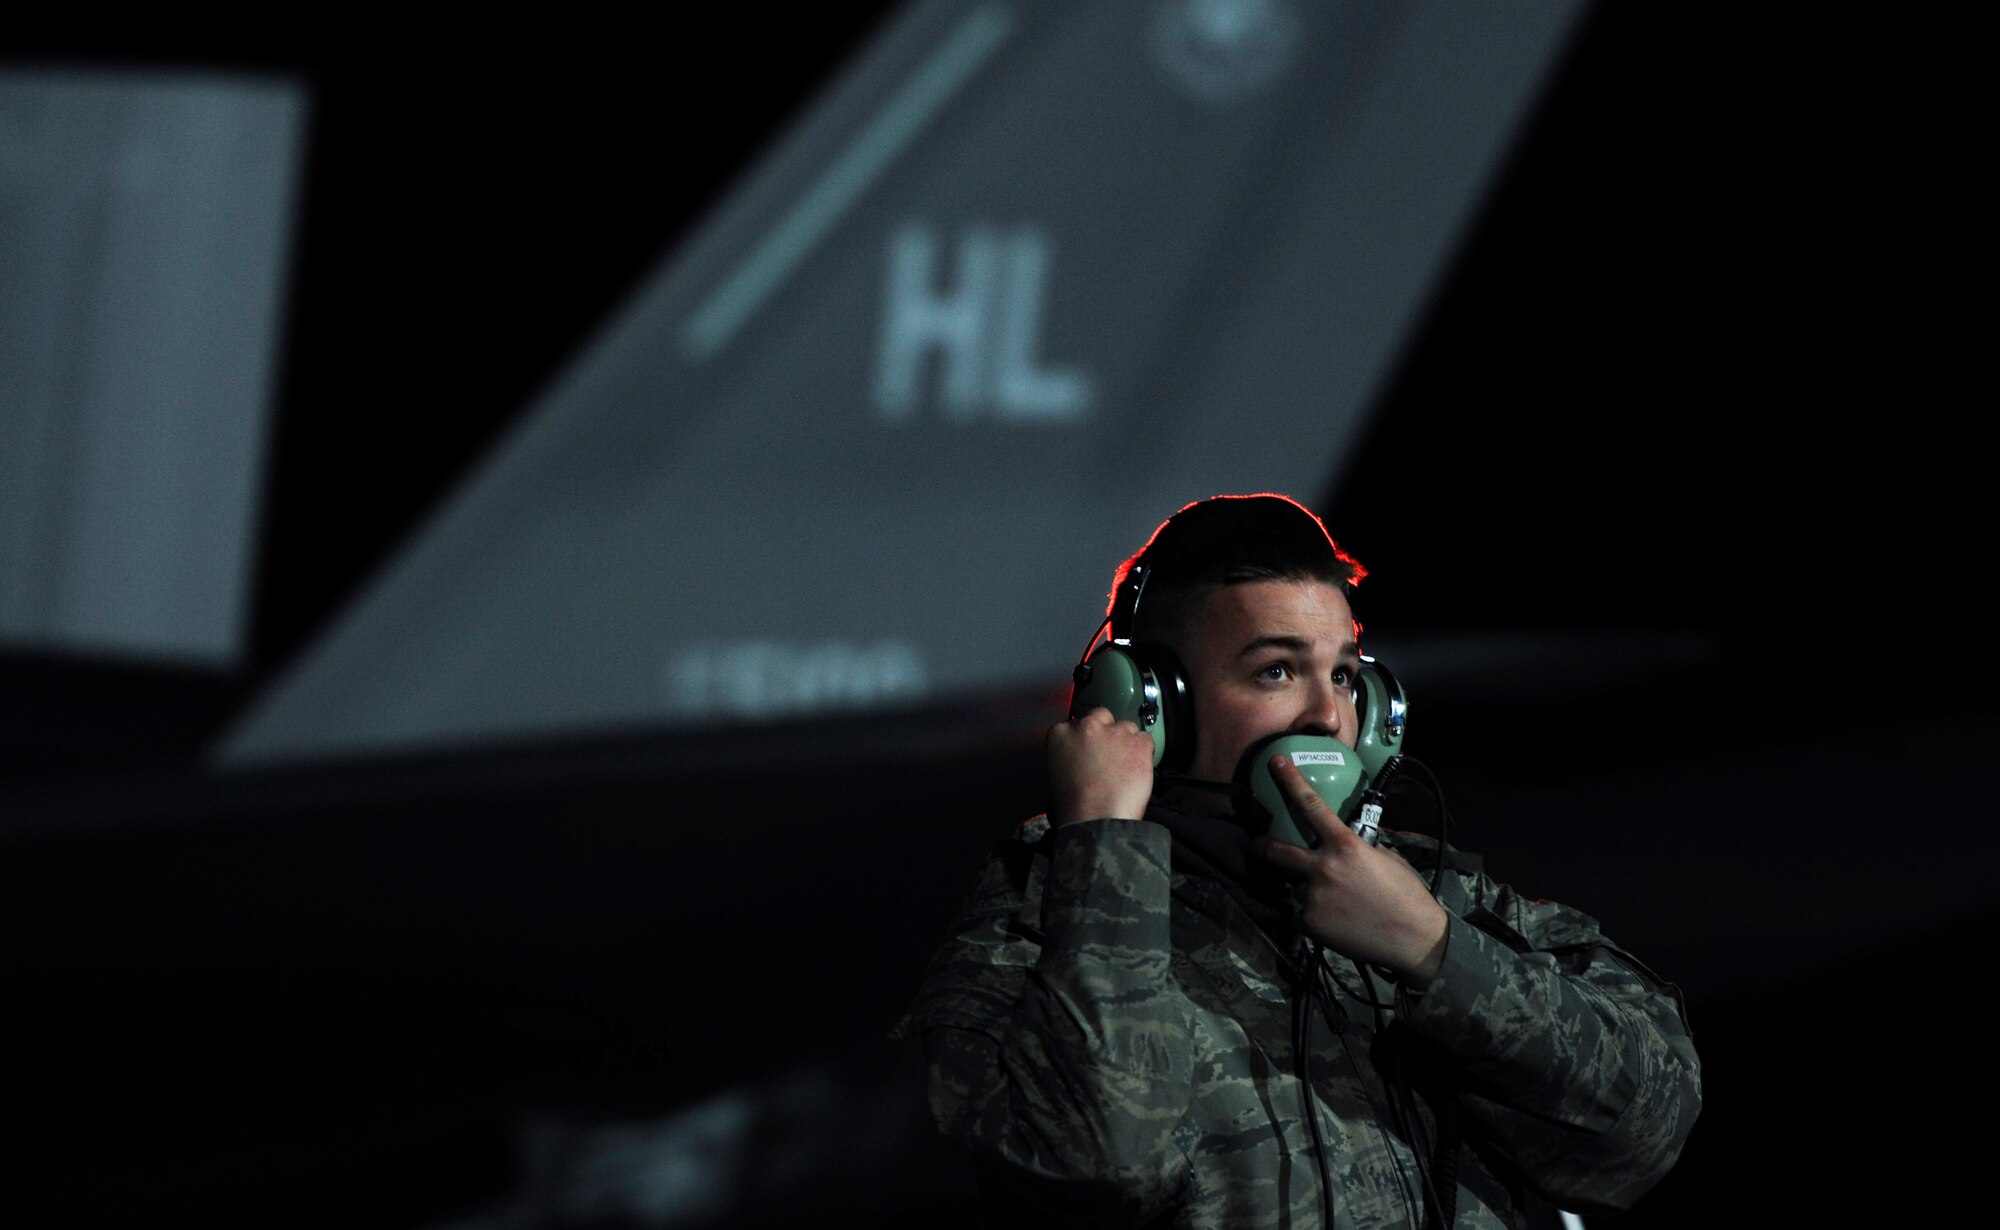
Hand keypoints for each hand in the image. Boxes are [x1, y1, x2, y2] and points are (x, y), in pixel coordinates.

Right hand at [1046, 707, 1155, 825]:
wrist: (1097, 820)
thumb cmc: (1074, 806)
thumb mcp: (1056, 773)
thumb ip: (1069, 753)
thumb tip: (1082, 754)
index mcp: (1061, 733)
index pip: (1076, 724)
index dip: (1086, 740)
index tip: (1090, 752)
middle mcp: (1087, 726)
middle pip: (1102, 716)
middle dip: (1106, 732)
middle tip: (1109, 757)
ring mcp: (1115, 732)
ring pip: (1126, 727)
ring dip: (1127, 743)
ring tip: (1125, 769)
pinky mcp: (1139, 742)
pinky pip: (1146, 740)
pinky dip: (1144, 753)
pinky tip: (1136, 771)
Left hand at [1253, 755, 1448, 985]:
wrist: (1413, 939)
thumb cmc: (1406, 895)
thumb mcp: (1386, 860)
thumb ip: (1359, 848)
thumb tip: (1345, 845)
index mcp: (1345, 846)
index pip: (1311, 806)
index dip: (1290, 782)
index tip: (1275, 764)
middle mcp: (1323, 868)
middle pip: (1277, 850)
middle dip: (1261, 847)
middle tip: (1256, 846)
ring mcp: (1313, 896)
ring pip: (1294, 887)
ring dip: (1305, 891)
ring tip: (1332, 904)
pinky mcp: (1310, 922)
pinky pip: (1302, 914)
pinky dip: (1314, 916)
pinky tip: (1337, 923)